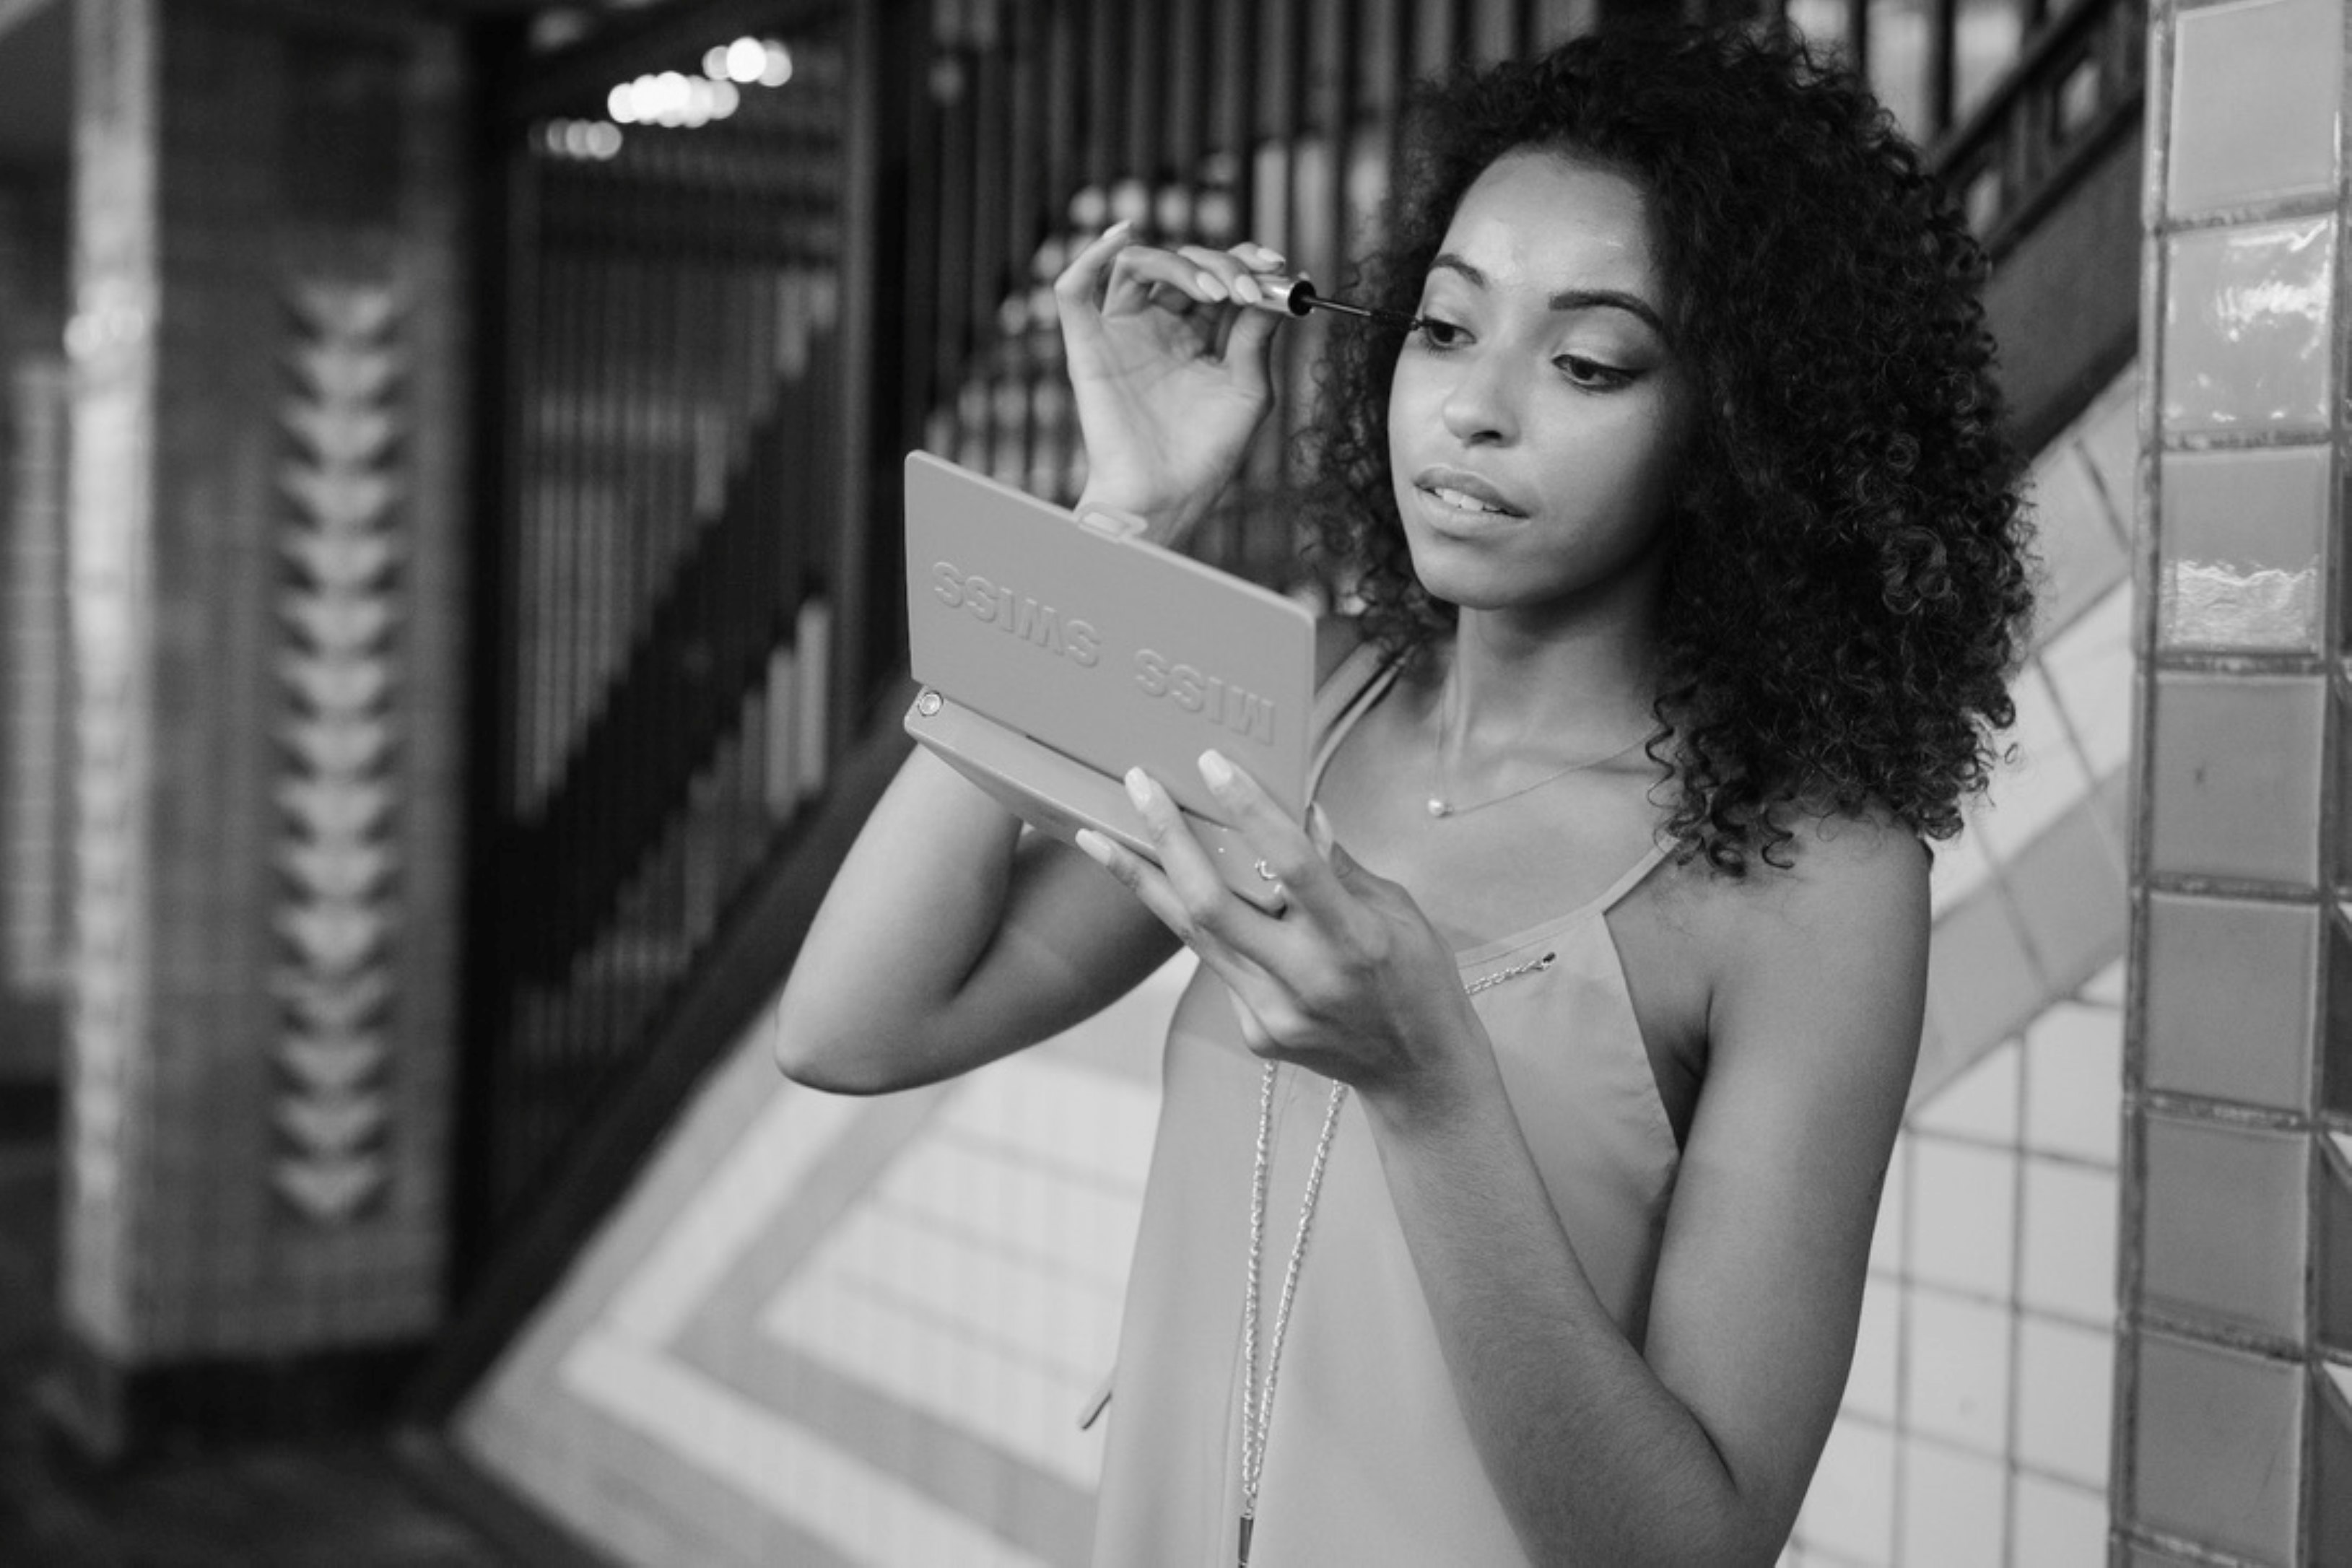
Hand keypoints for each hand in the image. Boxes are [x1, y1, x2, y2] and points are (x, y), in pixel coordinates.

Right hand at [1052, 223, 1289, 546]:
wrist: (1167, 497)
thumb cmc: (1207, 453)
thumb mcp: (1247, 388)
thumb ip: (1257, 336)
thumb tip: (1286, 285)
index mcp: (1195, 333)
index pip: (1216, 274)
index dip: (1244, 260)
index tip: (1276, 265)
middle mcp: (1157, 325)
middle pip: (1182, 263)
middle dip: (1222, 266)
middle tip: (1248, 291)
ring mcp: (1121, 332)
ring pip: (1138, 264)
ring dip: (1180, 265)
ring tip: (1215, 294)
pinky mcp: (1087, 347)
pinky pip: (1073, 291)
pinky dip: (1089, 256)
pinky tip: (1121, 235)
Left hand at [1073, 751, 1487, 1111]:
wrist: (1418, 1075)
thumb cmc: (1418, 978)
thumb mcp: (1397, 911)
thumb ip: (1340, 867)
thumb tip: (1299, 812)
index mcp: (1354, 940)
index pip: (1293, 865)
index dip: (1250, 811)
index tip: (1211, 763)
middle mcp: (1306, 979)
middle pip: (1214, 905)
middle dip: (1167, 839)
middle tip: (1137, 786)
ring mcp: (1273, 1012)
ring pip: (1193, 935)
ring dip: (1143, 881)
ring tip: (1098, 838)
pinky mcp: (1253, 1032)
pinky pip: (1217, 965)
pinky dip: (1201, 926)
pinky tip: (1181, 895)